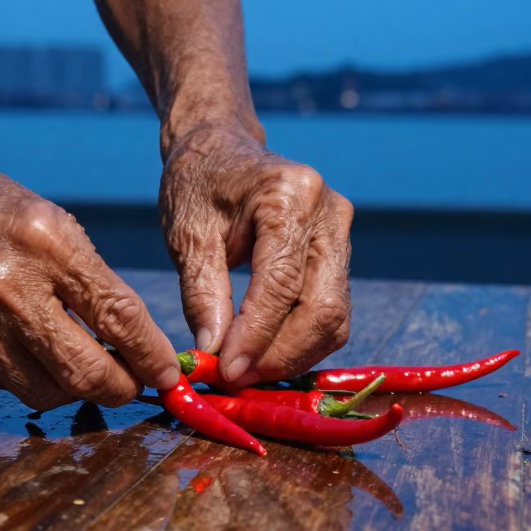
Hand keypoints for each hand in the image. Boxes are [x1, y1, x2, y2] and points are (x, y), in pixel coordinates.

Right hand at [0, 149, 180, 409]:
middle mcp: (8, 289)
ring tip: (82, 369)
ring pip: (46, 392)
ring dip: (74, 389)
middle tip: (133, 385)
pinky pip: (2, 386)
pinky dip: (25, 377)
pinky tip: (27, 353)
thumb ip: (86, 276)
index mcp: (46, 243)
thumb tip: (131, 339)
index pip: (119, 317)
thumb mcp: (44, 217)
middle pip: (87, 374)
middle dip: (122, 389)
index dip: (151, 356)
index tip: (168, 373)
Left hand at [160, 122, 353, 386]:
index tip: (226, 373)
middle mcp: (329, 211)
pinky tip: (264, 354)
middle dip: (280, 355)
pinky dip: (300, 340)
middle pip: (322, 308)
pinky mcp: (340, 251)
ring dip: (293, 355)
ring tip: (246, 372)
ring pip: (334, 316)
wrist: (220, 150)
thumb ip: (202, 295)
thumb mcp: (187, 235)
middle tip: (236, 380)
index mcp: (290, 195)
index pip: (282, 285)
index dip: (256, 338)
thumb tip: (213, 355)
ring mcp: (342, 231)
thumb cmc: (197, 185)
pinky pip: (330, 309)